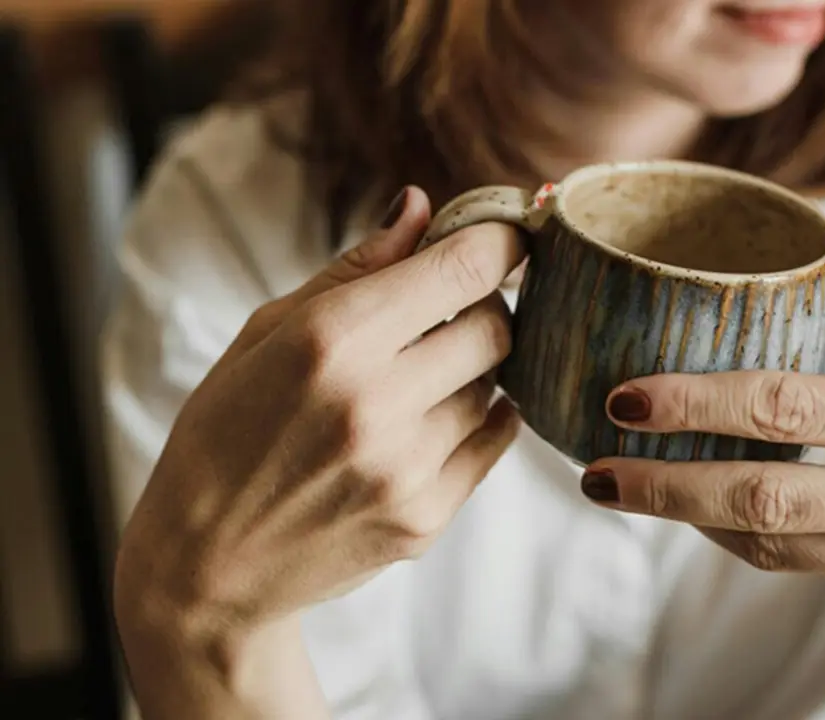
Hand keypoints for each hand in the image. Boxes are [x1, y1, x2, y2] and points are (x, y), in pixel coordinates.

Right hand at [115, 186, 523, 650]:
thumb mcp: (265, 333)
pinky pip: (495, 441)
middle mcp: (376, 402)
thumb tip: (419, 204)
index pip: (463, 268)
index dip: (500, 242)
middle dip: (484, 307)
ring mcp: (406, 468)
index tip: (507, 236)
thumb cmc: (225, 432)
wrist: (206, 565)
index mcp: (330, 339)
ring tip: (415, 380)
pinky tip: (432, 418)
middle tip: (449, 313)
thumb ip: (354, 268)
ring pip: (497, 385)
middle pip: (497, 325)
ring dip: (472, 370)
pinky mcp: (427, 517)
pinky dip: (479, 418)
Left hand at [580, 307, 824, 632]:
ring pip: (774, 544)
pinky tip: (716, 510)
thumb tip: (783, 294)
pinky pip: (810, 565)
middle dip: (666, 487)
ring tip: (629, 488)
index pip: (790, 407)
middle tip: (593, 473)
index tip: (626, 397)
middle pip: (765, 496)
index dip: (697, 403)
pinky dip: (756, 536)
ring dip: (693, 517)